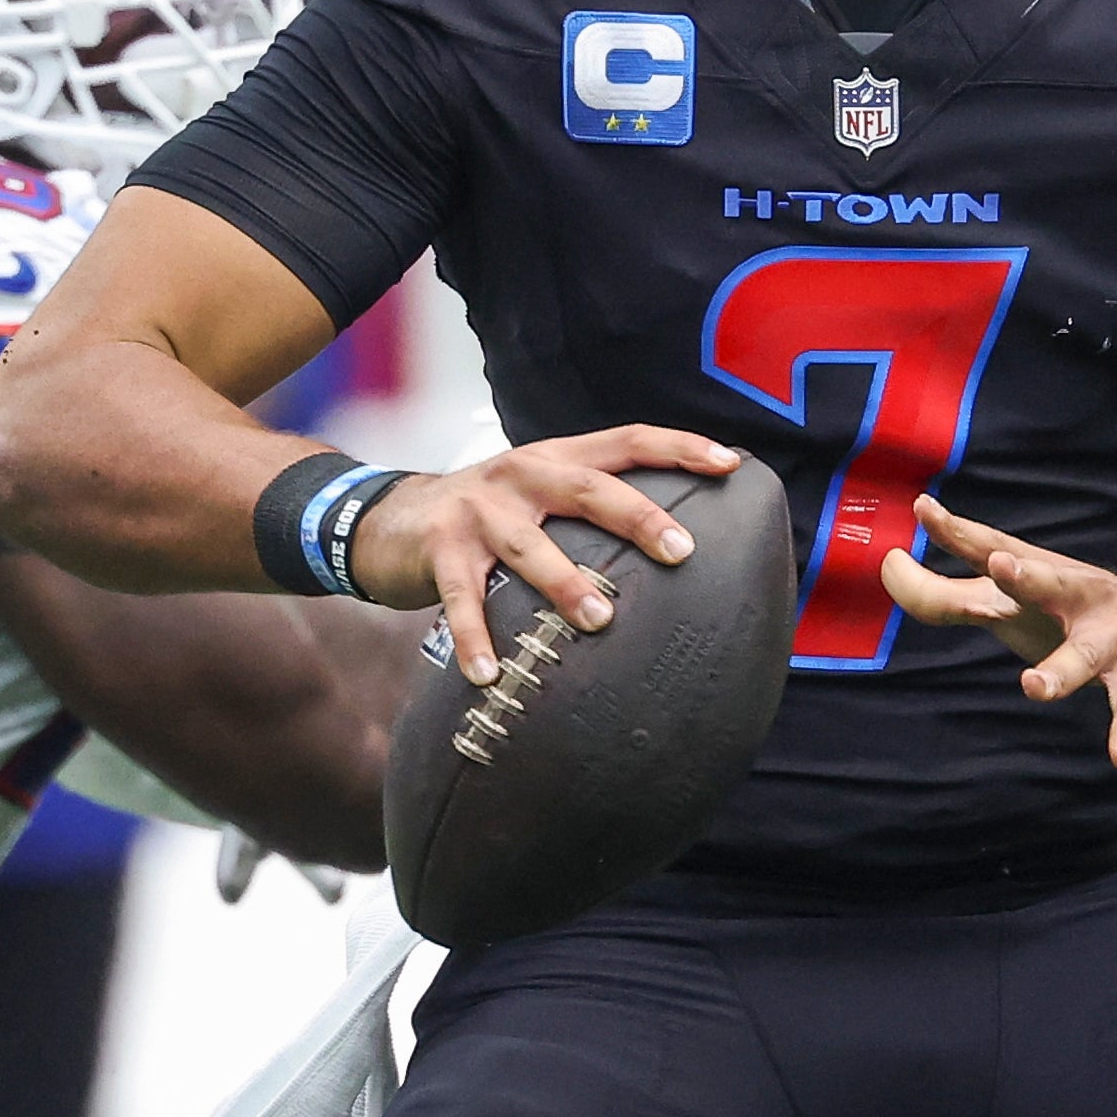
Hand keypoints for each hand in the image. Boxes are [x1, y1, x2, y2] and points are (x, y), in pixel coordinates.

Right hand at [344, 425, 744, 684]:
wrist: (385, 519)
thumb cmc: (486, 518)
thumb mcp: (537, 496)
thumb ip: (590, 510)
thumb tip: (677, 549)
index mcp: (555, 458)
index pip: (627, 441)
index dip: (679, 447)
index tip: (731, 464)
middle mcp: (521, 474)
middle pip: (587, 488)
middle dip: (637, 517)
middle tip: (682, 552)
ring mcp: (478, 511)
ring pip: (529, 546)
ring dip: (565, 583)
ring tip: (599, 619)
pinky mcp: (439, 550)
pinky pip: (463, 598)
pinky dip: (476, 637)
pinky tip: (488, 675)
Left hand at [879, 492, 1116, 769]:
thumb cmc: (1071, 614)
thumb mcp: (1013, 601)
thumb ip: (948, 594)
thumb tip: (889, 568)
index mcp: (1040, 577)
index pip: (993, 550)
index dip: (957, 533)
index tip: (924, 509)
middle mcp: (1075, 598)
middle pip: (1048, 584)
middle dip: (1026, 577)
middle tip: (999, 568)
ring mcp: (1111, 637)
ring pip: (1082, 654)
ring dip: (1059, 671)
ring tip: (1033, 687)